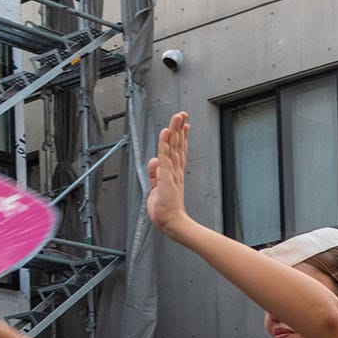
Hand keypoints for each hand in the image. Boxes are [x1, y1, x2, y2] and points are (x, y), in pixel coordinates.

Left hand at [145, 112, 193, 235]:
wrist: (170, 222)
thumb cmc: (165, 209)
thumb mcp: (155, 188)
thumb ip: (154, 173)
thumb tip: (153, 160)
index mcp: (173, 173)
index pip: (177, 151)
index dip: (180, 137)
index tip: (184, 126)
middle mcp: (174, 170)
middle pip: (177, 145)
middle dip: (179, 128)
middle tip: (183, 115)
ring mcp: (171, 172)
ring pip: (173, 147)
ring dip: (175, 130)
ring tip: (179, 117)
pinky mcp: (166, 176)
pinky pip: (165, 156)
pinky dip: (165, 143)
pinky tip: (167, 132)